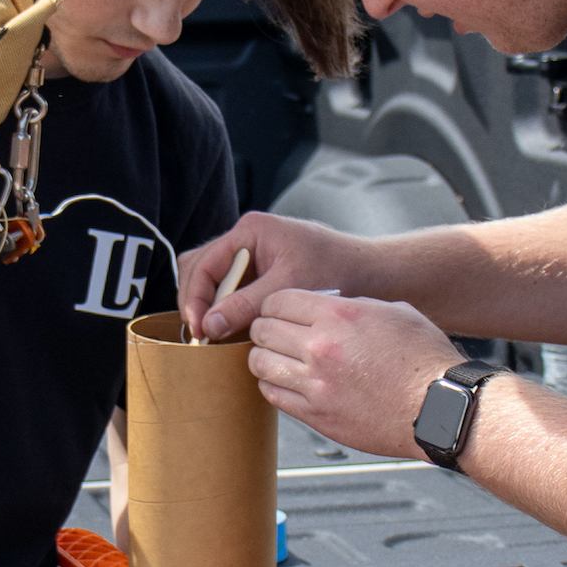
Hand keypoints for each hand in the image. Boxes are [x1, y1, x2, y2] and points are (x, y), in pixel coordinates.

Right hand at [179, 212, 373, 341]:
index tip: (198, 328)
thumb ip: (246, 305)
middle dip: (196, 301)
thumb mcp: (288, 288)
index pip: (204, 263)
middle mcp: (247, 238)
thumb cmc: (337, 271)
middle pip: (200, 268)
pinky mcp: (262, 271)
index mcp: (251, 230)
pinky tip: (231, 331)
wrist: (371, 273)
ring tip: (212, 335)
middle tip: (200, 335)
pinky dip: (226, 309)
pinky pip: (231, 288)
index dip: (195, 298)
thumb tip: (209, 327)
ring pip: (212, 279)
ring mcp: (253, 255)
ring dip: (209, 306)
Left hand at [246, 289, 464, 458]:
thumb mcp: (393, 313)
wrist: (439, 408)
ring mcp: (315, 384)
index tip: (277, 311)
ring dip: (264, 358)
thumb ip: (353, 306)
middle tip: (272, 334)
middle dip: (264, 329)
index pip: (277, 300)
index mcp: (337, 315)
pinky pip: (274, 395)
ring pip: (260, 364)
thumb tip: (328, 306)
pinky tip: (286, 382)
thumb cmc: (424, 358)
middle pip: (262, 330)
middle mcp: (320, 348)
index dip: (273, 304)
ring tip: (276, 358)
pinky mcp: (316, 415)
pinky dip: (274, 385)